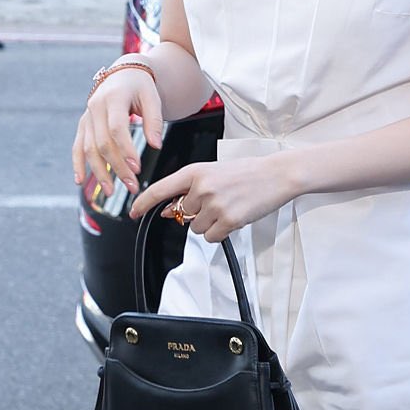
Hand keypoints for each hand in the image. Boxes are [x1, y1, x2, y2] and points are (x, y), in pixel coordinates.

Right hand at [74, 71, 164, 195]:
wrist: (122, 75)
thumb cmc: (140, 87)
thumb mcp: (152, 98)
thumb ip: (154, 121)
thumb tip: (156, 146)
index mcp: (113, 98)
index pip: (117, 129)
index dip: (126, 150)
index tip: (137, 169)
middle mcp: (95, 107)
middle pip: (102, 143)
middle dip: (116, 168)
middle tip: (132, 187)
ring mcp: (87, 117)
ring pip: (89, 149)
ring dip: (99, 172)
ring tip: (112, 192)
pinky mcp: (83, 125)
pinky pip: (77, 146)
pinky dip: (77, 164)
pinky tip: (80, 181)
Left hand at [128, 154, 295, 242]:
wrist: (276, 174)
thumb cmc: (247, 172)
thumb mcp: (213, 173)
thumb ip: (190, 190)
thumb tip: (171, 211)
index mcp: (195, 172)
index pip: (161, 189)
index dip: (143, 203)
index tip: (133, 213)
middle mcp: (201, 187)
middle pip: (183, 215)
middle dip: (197, 214)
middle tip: (218, 202)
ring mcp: (215, 204)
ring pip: (197, 229)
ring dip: (210, 224)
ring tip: (229, 207)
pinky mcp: (228, 219)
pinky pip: (212, 237)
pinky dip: (221, 232)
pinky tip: (234, 217)